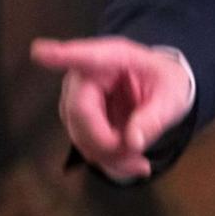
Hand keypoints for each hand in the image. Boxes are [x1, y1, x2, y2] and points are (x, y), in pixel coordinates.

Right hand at [30, 36, 193, 180]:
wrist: (163, 88)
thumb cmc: (167, 81)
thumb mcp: (174, 95)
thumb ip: (155, 117)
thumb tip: (132, 141)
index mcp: (115, 56)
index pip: (85, 56)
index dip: (62, 56)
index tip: (40, 52)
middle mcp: (88, 74)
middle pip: (79, 112)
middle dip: (105, 142)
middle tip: (137, 155)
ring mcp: (79, 97)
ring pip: (79, 134)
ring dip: (108, 156)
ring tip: (139, 160)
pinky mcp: (79, 119)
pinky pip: (85, 145)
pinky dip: (108, 160)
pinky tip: (131, 163)